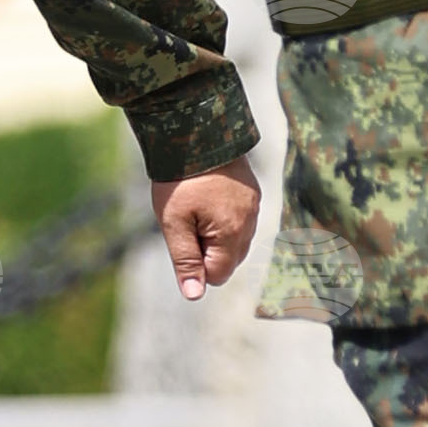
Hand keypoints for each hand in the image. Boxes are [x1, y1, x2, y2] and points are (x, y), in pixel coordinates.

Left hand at [149, 163, 261, 297]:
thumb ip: (185, 260)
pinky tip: (206, 195)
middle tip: (186, 219)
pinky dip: (224, 215)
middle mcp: (250, 223)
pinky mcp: (252, 191)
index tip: (181, 236)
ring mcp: (253, 206)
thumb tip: (194, 295)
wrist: (195, 131)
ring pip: (235, 238)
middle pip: (229, 259)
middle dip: (206, 249)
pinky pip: (240, 217)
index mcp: (232, 234)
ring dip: (216, 232)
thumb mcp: (173, 222)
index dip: (195, 264)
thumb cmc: (180, 179)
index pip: (218, 274)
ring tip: (195, 205)